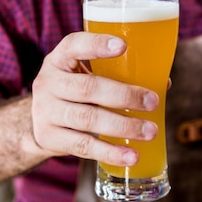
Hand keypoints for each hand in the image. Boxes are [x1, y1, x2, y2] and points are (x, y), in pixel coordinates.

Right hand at [31, 32, 158, 166]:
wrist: (37, 121)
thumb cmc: (74, 91)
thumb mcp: (84, 74)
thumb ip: (117, 74)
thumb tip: (163, 83)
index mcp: (59, 59)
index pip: (74, 45)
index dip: (97, 45)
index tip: (123, 46)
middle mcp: (48, 82)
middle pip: (88, 88)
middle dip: (124, 95)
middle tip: (152, 102)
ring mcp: (45, 111)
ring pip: (87, 119)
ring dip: (123, 126)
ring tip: (149, 131)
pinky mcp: (49, 138)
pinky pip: (83, 146)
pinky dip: (109, 152)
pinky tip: (130, 156)